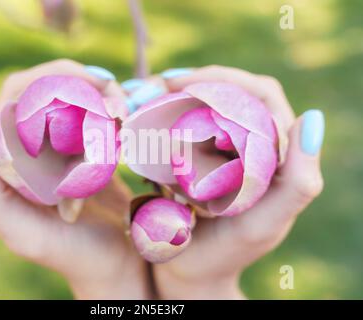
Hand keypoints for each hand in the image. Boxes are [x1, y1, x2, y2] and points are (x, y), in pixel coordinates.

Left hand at [0, 60, 150, 298]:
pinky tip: (129, 119)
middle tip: (113, 92)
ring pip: (80, 98)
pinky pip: (101, 118)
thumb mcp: (23, 233)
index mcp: (10, 159)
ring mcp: (66, 147)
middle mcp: (35, 147)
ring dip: (104, 93)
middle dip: (83, 82)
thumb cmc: (70, 253)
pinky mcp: (92, 152)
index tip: (87, 84)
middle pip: (51, 89)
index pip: (17, 97)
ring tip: (126, 108)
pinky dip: (116, 111)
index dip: (48, 79)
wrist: (114, 264)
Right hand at [152, 66, 323, 298]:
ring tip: (145, 93)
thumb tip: (311, 117)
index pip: (259, 95)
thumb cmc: (226, 253)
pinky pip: (185, 125)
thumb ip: (296, 184)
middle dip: (193, 81)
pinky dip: (165, 114)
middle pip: (229, 91)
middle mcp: (252, 146)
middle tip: (155, 85)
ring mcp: (224, 150)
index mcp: (275, 154)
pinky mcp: (201, 160)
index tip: (181, 83)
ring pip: (205, 103)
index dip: (224, 79)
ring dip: (176, 92)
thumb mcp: (264, 224)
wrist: (190, 272)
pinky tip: (144, 114)